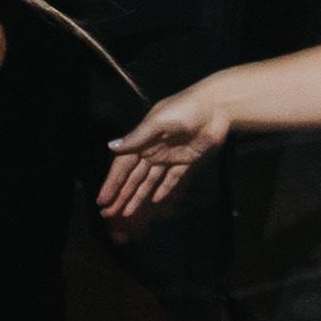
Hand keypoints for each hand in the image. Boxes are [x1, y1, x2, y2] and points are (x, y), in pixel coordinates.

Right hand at [101, 77, 235, 219]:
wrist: (217, 106)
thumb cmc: (185, 109)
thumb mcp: (158, 121)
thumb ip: (137, 137)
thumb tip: (110, 147)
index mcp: (143, 140)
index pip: (122, 166)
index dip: (112, 183)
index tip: (102, 200)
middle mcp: (153, 150)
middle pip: (133, 177)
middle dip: (121, 195)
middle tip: (109, 214)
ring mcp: (170, 156)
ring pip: (150, 181)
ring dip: (138, 196)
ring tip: (127, 213)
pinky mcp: (187, 161)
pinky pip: (172, 179)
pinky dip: (164, 189)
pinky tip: (155, 201)